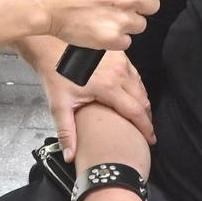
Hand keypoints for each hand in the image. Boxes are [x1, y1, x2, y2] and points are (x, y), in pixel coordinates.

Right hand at [15, 0, 169, 51]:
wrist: (43, 3)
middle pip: (153, 5)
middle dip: (139, 6)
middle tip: (119, 4)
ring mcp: (123, 19)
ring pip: (140, 25)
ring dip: (127, 23)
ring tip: (105, 17)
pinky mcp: (112, 39)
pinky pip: (126, 41)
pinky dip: (115, 38)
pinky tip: (100, 29)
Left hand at [36, 51, 154, 161]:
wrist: (51, 44)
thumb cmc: (55, 73)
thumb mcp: (59, 105)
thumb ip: (67, 132)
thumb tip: (70, 156)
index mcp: (108, 87)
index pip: (135, 111)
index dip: (145, 127)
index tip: (150, 139)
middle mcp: (119, 73)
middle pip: (142, 99)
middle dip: (147, 117)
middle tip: (147, 131)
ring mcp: (121, 61)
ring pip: (141, 86)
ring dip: (143, 102)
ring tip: (141, 117)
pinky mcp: (119, 54)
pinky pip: (135, 74)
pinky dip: (137, 87)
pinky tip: (133, 96)